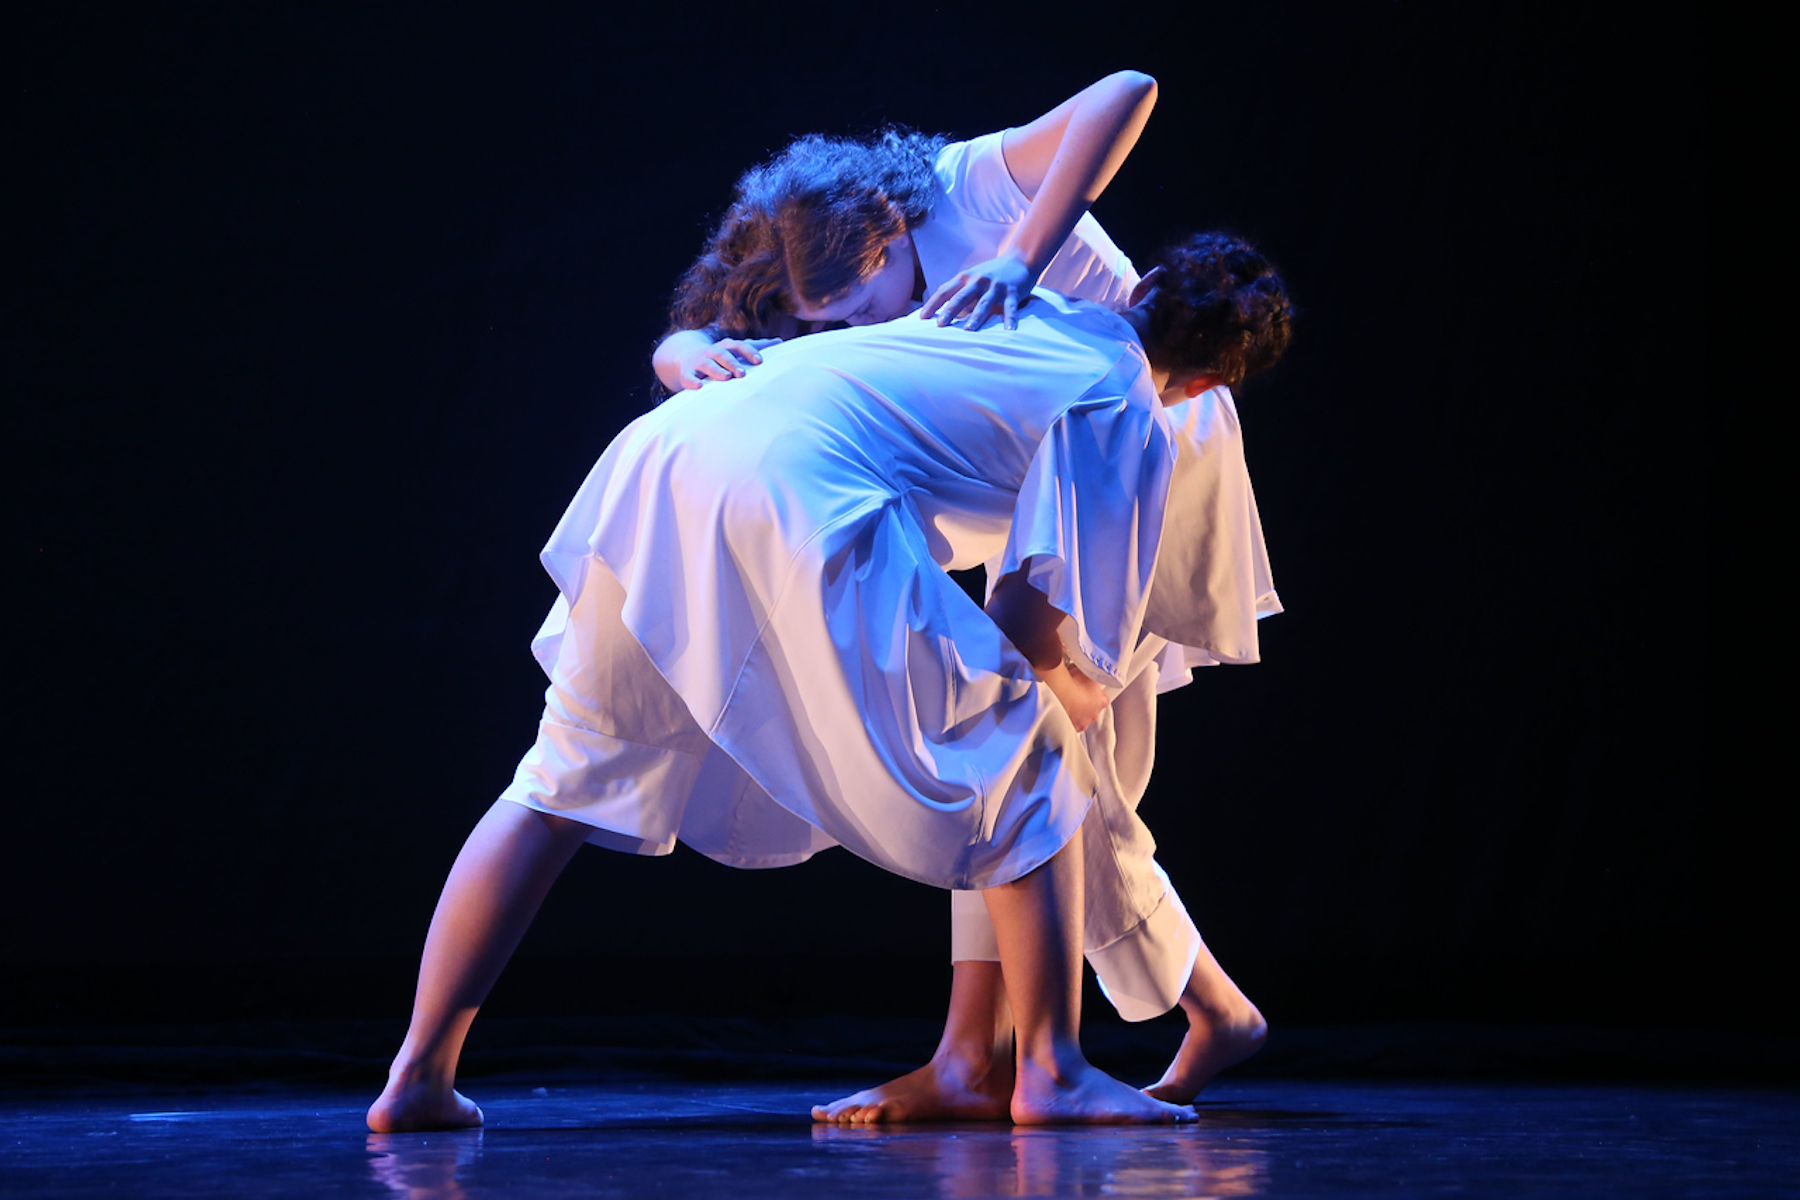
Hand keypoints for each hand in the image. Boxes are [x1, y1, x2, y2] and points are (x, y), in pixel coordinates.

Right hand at [678, 338, 781, 388]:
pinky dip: (692, 381)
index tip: (760, 361)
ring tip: (726, 377)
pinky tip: (699, 387)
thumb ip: (757, 346)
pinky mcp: (687, 373)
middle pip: (722, 353)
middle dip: (732, 362)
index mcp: (726, 346)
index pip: (739, 346)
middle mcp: (712, 351)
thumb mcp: (736, 349)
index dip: (749, 352)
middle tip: (742, 373)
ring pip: (706, 364)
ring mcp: (699, 362)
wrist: (687, 354)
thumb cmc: (721, 355)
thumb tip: (780, 342)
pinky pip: (687, 376)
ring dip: (716, 370)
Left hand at [918, 253, 1035, 330]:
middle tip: (940, 324)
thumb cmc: (990, 274)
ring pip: (984, 303)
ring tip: (968, 330)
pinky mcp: (1012, 291)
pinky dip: (1010, 319)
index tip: (921, 317)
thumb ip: (958, 293)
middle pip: (962, 297)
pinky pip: (1011, 307)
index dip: (933, 304)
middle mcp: (979, 280)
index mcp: (965, 278)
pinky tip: (1008, 331)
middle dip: (950, 310)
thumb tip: (940, 314)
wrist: (1019, 260)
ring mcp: (996, 285)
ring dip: (976, 317)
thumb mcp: (972, 278)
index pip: (945, 291)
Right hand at [1041, 659, 1109, 732]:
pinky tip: (1062, 710)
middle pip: (1093, 710)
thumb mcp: (1087, 672)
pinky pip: (1071, 724)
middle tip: (1076, 695)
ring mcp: (1083, 723)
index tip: (1089, 690)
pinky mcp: (1071, 728)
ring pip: (1082, 718)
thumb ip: (1092, 673)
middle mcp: (1094, 714)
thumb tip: (1092, 669)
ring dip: (1077, 712)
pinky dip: (1068, 718)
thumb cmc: (1073, 681)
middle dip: (1086, 704)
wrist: (1058, 692)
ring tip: (1067, 702)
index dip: (1096, 694)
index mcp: (1102, 701)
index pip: (1103, 699)